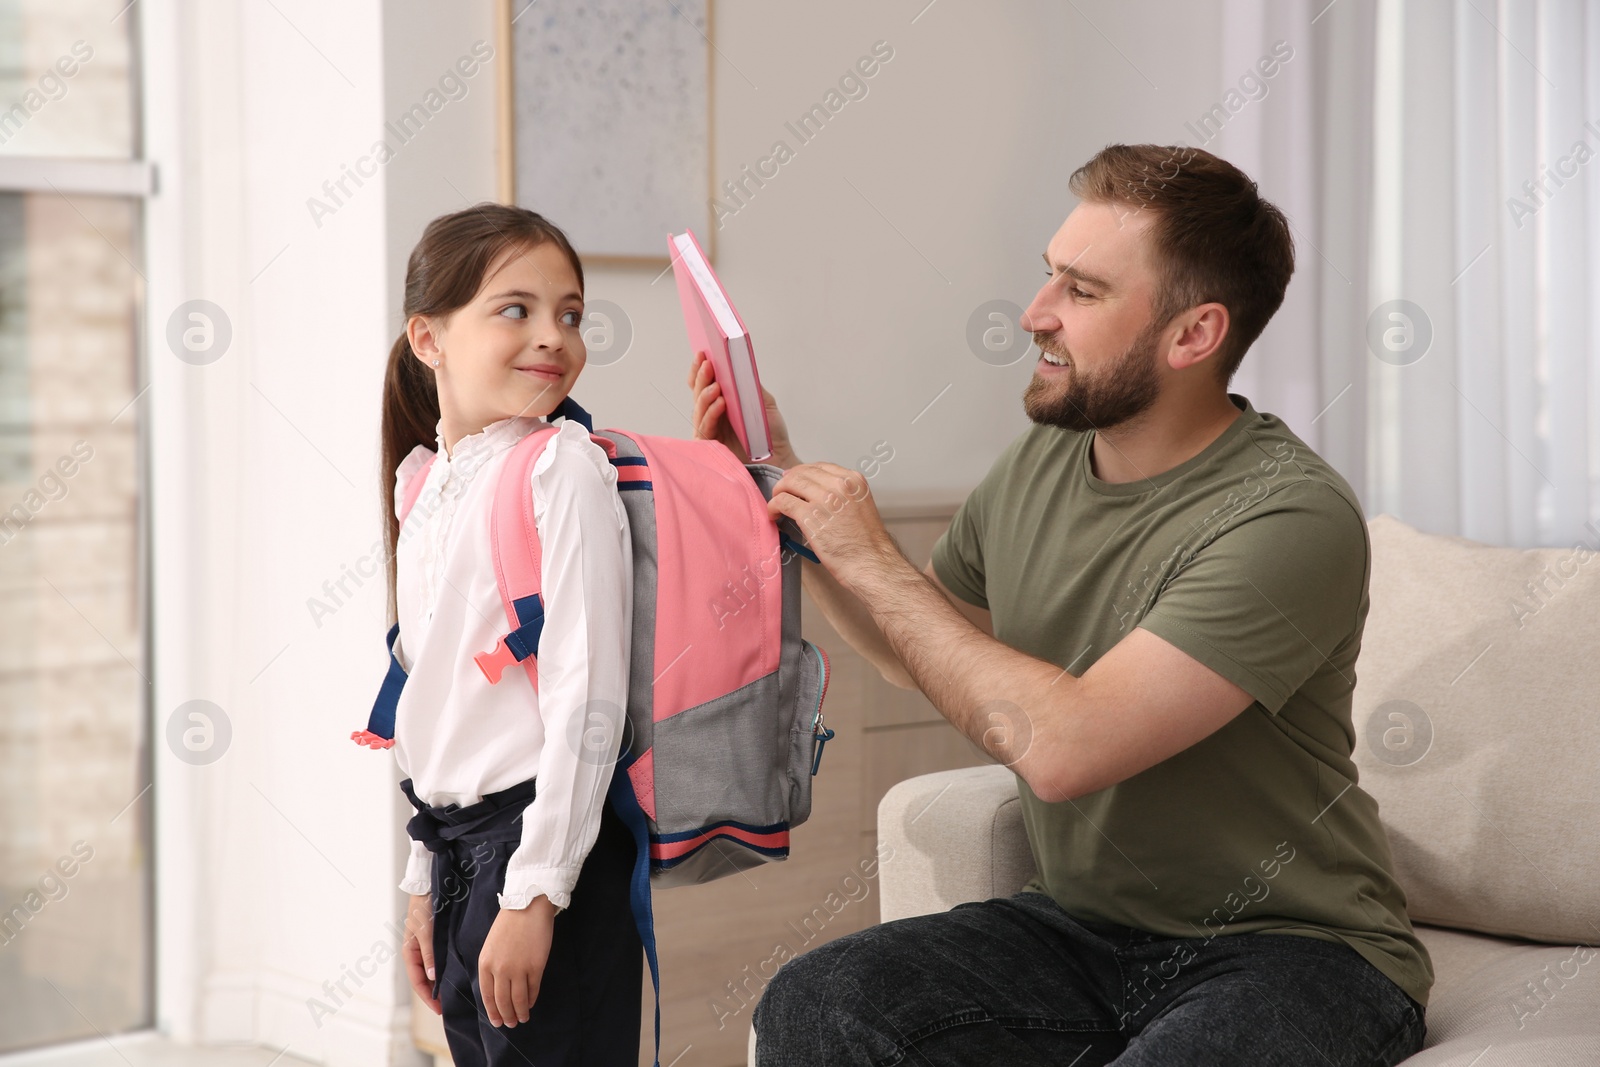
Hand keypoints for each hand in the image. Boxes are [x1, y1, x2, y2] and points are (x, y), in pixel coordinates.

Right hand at [403, 893, 442, 1014]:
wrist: (429, 885)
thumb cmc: (424, 906)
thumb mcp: (426, 931)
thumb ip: (430, 954)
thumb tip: (432, 978)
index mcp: (409, 952)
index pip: (417, 982)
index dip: (428, 997)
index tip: (439, 1010)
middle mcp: (416, 952)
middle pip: (424, 980)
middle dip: (433, 995)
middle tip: (447, 1009)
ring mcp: (425, 947)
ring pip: (431, 972)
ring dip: (439, 985)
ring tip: (451, 997)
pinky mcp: (434, 941)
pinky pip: (438, 961)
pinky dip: (443, 972)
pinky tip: (453, 976)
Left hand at [478, 896, 558, 1026]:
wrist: (528, 905)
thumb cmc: (509, 923)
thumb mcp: (491, 945)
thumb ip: (492, 966)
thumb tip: (498, 988)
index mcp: (485, 963)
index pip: (487, 995)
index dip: (493, 1011)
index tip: (498, 1021)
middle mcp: (499, 969)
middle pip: (502, 1001)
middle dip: (507, 1016)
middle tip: (511, 1024)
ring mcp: (518, 968)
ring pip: (517, 999)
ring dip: (520, 1012)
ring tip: (523, 1018)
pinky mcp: (535, 966)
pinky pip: (532, 989)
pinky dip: (531, 999)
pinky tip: (531, 1003)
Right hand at [688, 352, 798, 468]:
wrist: (780, 459)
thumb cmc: (770, 434)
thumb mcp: (763, 403)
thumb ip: (750, 386)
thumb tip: (738, 365)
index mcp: (722, 402)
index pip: (704, 383)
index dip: (701, 368)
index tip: (703, 352)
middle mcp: (712, 415)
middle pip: (698, 393)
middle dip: (701, 377)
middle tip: (707, 363)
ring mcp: (710, 431)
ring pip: (699, 410)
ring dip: (705, 395)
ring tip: (716, 384)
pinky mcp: (711, 448)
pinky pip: (705, 429)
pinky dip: (711, 415)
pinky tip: (720, 403)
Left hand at [766, 462, 898, 593]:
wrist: (870, 563)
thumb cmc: (866, 543)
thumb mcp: (859, 505)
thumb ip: (841, 494)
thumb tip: (814, 492)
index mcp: (853, 480)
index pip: (820, 466)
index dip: (803, 473)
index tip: (795, 481)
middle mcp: (839, 484)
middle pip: (802, 472)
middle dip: (788, 482)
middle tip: (781, 492)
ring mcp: (824, 499)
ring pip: (790, 483)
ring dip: (778, 493)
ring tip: (776, 505)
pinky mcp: (810, 516)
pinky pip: (783, 502)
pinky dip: (774, 506)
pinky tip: (774, 515)